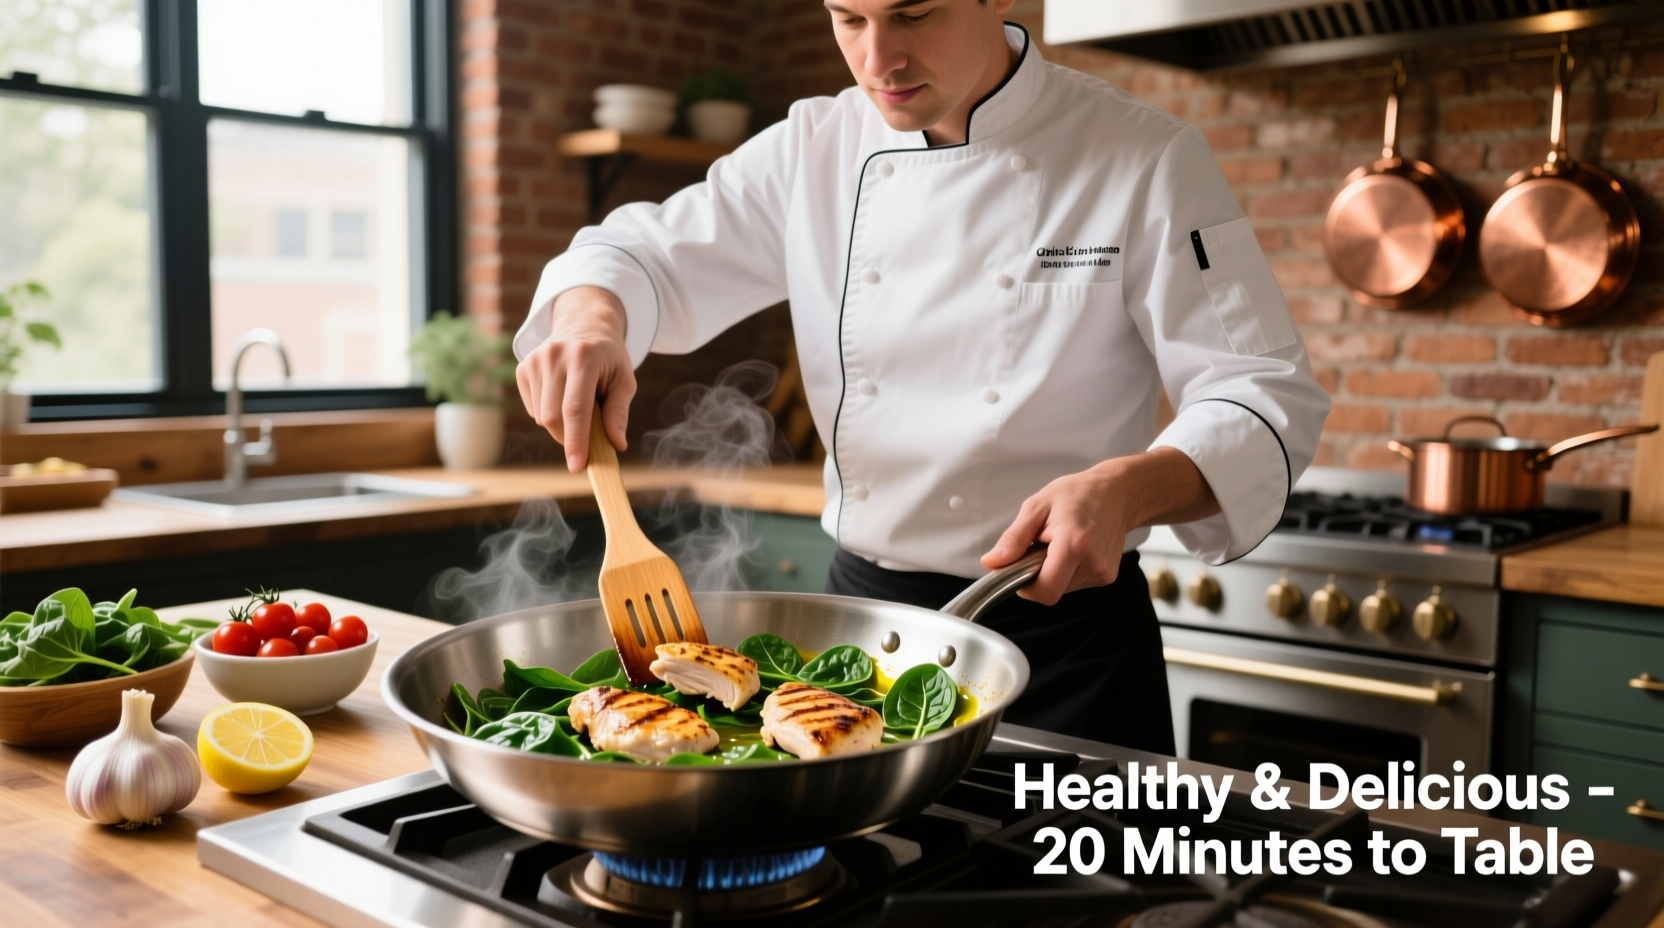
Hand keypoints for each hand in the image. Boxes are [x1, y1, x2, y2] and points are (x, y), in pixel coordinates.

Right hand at [515, 286, 635, 470]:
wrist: (584, 325)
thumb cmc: (608, 359)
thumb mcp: (624, 379)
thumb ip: (619, 411)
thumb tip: (616, 443)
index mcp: (583, 357)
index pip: (575, 408)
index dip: (576, 440)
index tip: (577, 466)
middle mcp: (554, 356)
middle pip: (553, 417)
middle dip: (569, 437)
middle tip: (588, 438)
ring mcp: (534, 361)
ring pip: (542, 417)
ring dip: (561, 425)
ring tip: (578, 405)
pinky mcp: (523, 368)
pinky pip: (533, 410)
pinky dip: (549, 414)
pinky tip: (561, 396)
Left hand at [980, 465, 1131, 605]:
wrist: (1118, 493)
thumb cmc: (1078, 494)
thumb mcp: (1037, 507)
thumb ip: (1013, 538)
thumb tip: (992, 562)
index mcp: (1074, 545)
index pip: (1045, 591)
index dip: (1026, 587)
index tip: (1020, 568)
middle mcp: (1093, 563)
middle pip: (1052, 590)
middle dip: (1038, 575)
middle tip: (1041, 547)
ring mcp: (1103, 572)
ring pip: (1063, 589)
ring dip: (1053, 572)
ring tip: (1059, 544)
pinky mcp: (1108, 576)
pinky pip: (1075, 584)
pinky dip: (1067, 571)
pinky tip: (1072, 549)